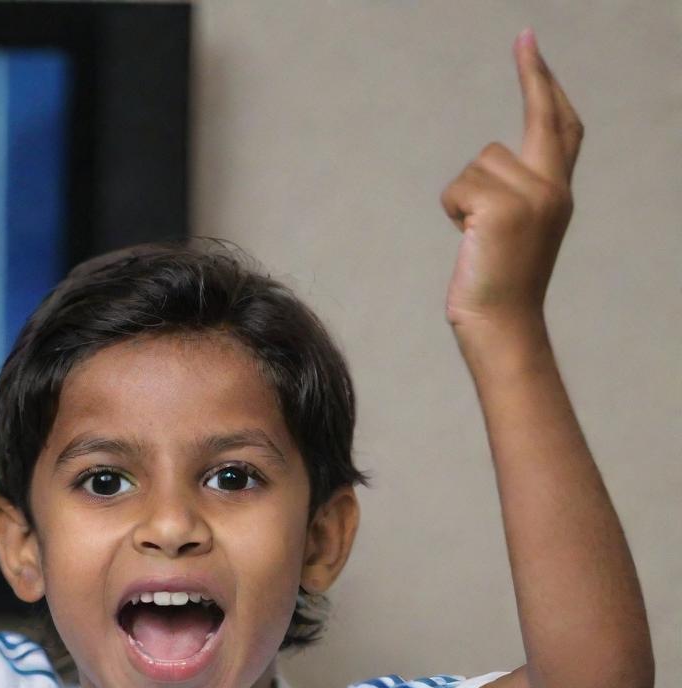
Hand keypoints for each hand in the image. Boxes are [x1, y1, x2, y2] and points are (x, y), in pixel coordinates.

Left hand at [440, 29, 583, 340]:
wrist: (501, 325)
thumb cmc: (497, 287)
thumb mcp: (513, 235)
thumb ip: (512, 197)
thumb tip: (484, 174)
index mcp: (557, 194)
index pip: (560, 129)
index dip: (547, 88)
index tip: (531, 50)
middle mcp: (553, 189)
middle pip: (538, 120)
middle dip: (534, 75)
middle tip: (525, 36)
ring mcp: (532, 196)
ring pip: (479, 162)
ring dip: (463, 195)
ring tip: (475, 237)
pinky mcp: (501, 207)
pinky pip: (458, 187)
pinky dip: (452, 210)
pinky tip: (467, 240)